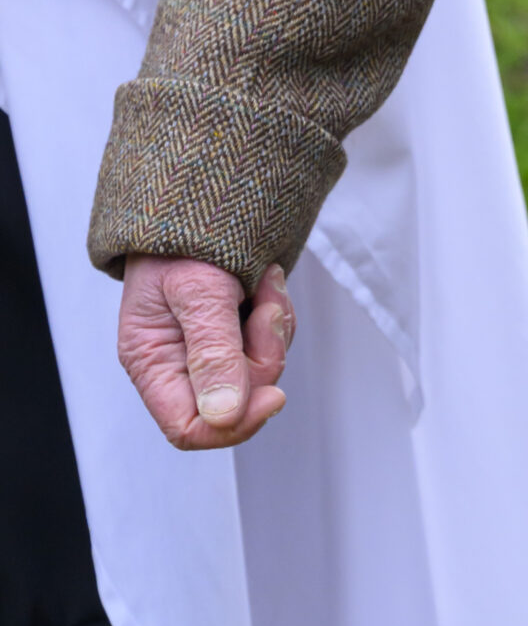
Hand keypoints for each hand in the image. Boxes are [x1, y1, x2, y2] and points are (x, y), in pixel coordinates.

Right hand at [118, 256, 293, 448]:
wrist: (201, 196)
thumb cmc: (182, 239)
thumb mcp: (196, 290)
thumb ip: (212, 350)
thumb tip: (223, 415)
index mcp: (152, 363)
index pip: (188, 428)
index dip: (232, 425)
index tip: (273, 396)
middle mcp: (180, 364)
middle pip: (237, 401)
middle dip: (263, 355)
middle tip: (265, 307)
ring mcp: (210, 348)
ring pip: (260, 371)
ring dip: (273, 327)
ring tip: (264, 281)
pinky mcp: (235, 332)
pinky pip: (270, 344)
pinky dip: (277, 314)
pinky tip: (267, 280)